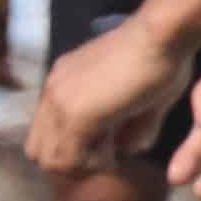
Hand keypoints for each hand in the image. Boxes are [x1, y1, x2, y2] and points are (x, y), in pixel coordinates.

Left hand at [32, 16, 184, 177]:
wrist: (161, 35)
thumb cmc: (159, 59)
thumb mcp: (136, 97)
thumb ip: (127, 127)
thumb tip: (126, 151)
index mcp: (60, 84)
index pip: (45, 135)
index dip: (72, 150)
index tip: (106, 147)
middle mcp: (50, 92)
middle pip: (39, 152)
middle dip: (72, 163)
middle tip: (108, 154)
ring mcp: (58, 102)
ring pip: (51, 161)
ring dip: (84, 165)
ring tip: (114, 150)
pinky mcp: (76, 114)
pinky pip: (72, 159)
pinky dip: (95, 163)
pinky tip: (117, 149)